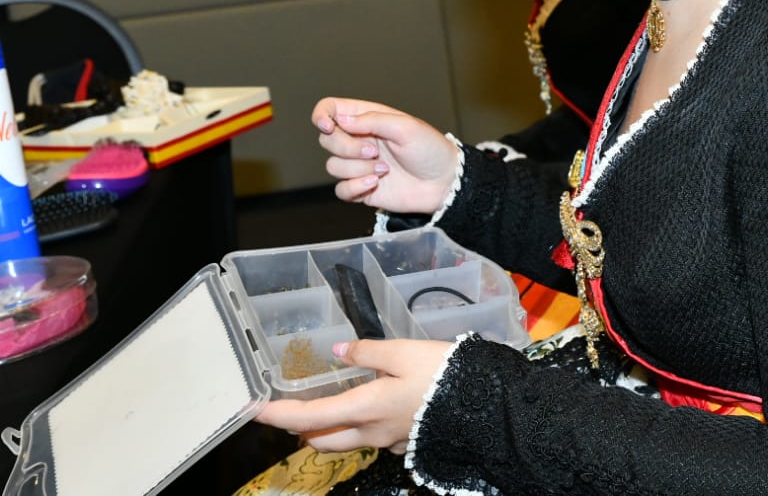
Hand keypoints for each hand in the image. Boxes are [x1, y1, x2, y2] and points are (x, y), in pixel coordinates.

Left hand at [255, 339, 453, 453]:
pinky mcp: (407, 442)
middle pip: (322, 441)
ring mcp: (389, 441)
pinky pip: (373, 439)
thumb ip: (368, 351)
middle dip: (302, 430)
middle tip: (294, 412)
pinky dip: (362, 428)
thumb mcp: (404, 351)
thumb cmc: (443, 373)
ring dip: (330, 431)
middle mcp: (371, 432)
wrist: (484, 404)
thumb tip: (338, 351)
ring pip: (347, 443)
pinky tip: (375, 409)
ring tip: (330, 410)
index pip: (308, 417)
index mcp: (365, 407)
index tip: (256, 411)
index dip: (278, 415)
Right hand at [311, 98, 457, 212]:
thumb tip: (340, 119)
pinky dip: (355, 187)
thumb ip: (372, 120)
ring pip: (332, 166)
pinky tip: (375, 184)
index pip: (330, 109)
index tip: (329, 126)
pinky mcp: (360, 188)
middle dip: (347, 147)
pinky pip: (340, 189)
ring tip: (385, 169)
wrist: (443, 183)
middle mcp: (359, 140)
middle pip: (326, 139)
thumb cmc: (430, 150)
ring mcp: (358, 165)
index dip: (321, 115)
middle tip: (375, 151)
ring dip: (358, 168)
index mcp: (368, 118)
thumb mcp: (406, 127)